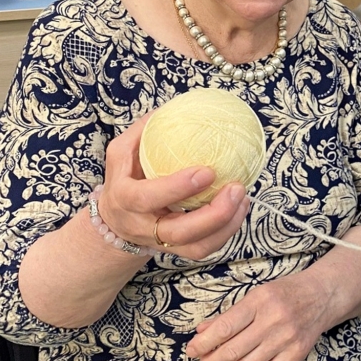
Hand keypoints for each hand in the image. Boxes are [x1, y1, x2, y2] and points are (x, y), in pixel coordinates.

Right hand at [97, 113, 249, 259]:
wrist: (115, 223)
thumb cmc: (125, 179)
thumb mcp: (121, 153)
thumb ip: (143, 132)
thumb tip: (172, 108)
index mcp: (125, 200)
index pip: (148, 197)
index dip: (177, 187)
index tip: (207, 170)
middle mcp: (143, 227)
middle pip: (179, 233)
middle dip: (213, 215)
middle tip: (237, 188)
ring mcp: (161, 244)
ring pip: (197, 248)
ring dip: (227, 226)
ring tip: (244, 198)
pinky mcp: (178, 252)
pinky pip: (206, 249)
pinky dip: (227, 231)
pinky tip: (240, 207)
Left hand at [186, 274, 327, 360]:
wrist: (322, 295)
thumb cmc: (284, 293)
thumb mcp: (255, 294)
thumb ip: (229, 315)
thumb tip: (201, 332)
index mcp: (260, 301)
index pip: (224, 328)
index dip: (203, 343)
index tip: (191, 349)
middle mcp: (273, 320)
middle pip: (233, 351)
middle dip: (211, 360)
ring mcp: (286, 339)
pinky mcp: (296, 354)